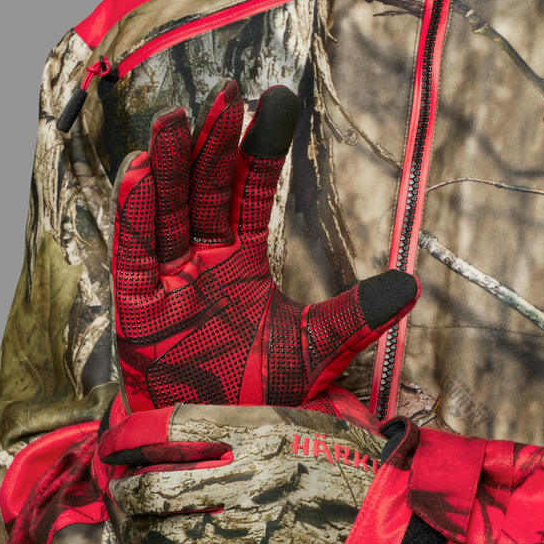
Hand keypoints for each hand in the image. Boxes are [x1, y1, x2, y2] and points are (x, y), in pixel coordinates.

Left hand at [100, 387, 386, 543]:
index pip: (170, 429)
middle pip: (153, 486)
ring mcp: (245, 534)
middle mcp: (246, 482)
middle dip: (123, 488)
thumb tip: (192, 416)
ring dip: (134, 529)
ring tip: (130, 522)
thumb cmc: (353, 467)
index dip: (128, 435)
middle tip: (117, 486)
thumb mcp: (311, 418)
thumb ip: (253, 414)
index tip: (113, 441)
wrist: (393, 536)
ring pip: (160, 535)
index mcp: (261, 434)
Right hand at [111, 80, 418, 411]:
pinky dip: (135, 216)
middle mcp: (201, 261)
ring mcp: (167, 282)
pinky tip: (140, 171)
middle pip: (204, 190)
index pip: (249, 192)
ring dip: (168, 166)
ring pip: (165, 212)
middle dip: (214, 144)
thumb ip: (352, 317)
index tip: (277, 100)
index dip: (260, 148)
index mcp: (240, 260)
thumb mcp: (313, 350)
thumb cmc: (261, 398)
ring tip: (173, 118)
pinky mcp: (136, 311)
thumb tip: (410, 284)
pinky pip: (132, 254)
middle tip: (227, 94)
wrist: (220, 449)